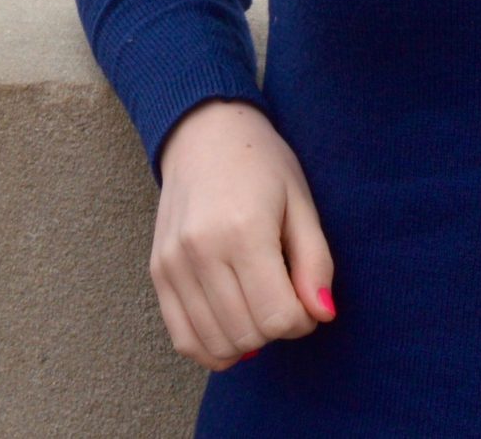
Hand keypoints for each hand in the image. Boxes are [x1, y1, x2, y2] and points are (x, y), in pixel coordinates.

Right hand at [150, 99, 337, 371]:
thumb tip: (322, 315)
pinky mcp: (158, 272)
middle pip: (248, 334)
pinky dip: (212, 347)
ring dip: (247, 340)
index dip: (303, 320)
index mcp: (244, 231)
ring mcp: (173, 264)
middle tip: (285, 296)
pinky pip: (183, 338)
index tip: (306, 297)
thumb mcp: (301, 202)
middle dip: (277, 329)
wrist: (202, 132)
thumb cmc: (261, 164)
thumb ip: (316, 262)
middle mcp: (201, 251)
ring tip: (258, 306)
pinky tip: (232, 327)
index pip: (278, 317)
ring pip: (215, 344)